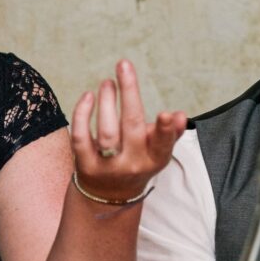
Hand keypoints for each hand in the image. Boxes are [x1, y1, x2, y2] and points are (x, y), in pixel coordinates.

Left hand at [70, 60, 186, 201]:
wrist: (109, 195)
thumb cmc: (139, 161)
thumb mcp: (158, 151)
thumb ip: (170, 132)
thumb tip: (179, 115)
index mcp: (154, 160)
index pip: (162, 144)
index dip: (165, 130)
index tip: (166, 113)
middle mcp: (131, 164)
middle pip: (131, 126)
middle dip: (129, 93)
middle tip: (124, 65)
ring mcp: (107, 166)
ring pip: (106, 131)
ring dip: (106, 101)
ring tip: (107, 83)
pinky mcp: (84, 165)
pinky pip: (81, 137)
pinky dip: (82, 115)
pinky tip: (88, 97)